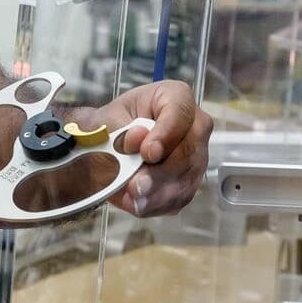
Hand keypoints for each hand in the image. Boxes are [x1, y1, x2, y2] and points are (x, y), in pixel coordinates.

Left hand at [69, 80, 212, 217]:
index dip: (165, 134)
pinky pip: (180, 197)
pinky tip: (139, 205)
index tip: (147, 153)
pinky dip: (158, 205)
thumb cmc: (112, 126)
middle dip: (160, 173)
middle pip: (188, 151)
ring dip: (158, 194)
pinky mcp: (189, 182)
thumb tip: (138, 137)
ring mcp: (196, 156)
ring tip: (134, 201)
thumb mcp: (109, 120)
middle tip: (136, 185)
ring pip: (186, 179)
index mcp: (176, 98)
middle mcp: (194, 126)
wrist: (105, 148)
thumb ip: (123, 129)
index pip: (180, 113)